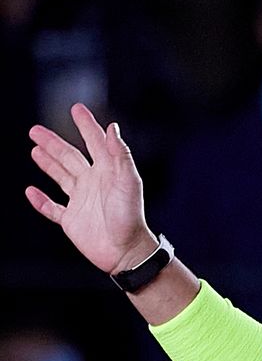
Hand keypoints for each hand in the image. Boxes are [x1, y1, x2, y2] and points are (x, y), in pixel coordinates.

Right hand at [26, 103, 156, 273]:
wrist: (126, 252)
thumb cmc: (131, 217)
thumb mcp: (128, 182)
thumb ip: (120, 155)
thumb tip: (112, 128)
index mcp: (107, 173)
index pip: (95, 143)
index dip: (86, 125)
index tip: (77, 108)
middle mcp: (93, 184)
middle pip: (70, 157)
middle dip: (53, 143)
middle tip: (35, 130)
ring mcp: (82, 202)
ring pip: (61, 177)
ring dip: (48, 164)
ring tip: (35, 150)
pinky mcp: (72, 221)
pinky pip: (53, 209)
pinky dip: (41, 201)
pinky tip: (31, 191)